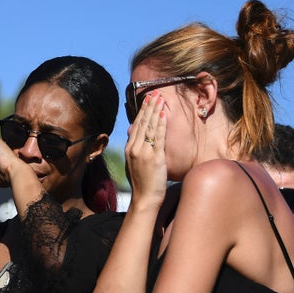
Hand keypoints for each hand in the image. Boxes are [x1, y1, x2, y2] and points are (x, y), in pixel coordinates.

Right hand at [125, 90, 167, 206]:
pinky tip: (164, 114)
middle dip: (149, 106)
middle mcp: (135, 148)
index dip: (142, 111)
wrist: (144, 199)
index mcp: (129, 149)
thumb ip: (134, 149)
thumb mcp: (134, 164)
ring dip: (156, 111)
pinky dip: (161, 124)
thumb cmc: (142, 184)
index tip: (146, 100)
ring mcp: (144, 152)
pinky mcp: (155, 157)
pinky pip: (159, 137)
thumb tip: (133, 134)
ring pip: (150, 127)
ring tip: (160, 98)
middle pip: (142, 123)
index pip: (136, 125)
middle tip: (154, 93)